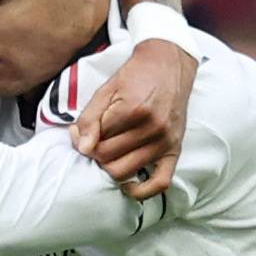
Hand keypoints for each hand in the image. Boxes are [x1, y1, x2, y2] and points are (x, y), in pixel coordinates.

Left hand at [72, 38, 194, 199]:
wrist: (168, 64)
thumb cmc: (135, 76)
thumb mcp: (106, 90)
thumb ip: (90, 119)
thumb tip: (82, 148)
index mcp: (133, 111)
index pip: (97, 143)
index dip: (82, 140)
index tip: (80, 132)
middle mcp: (152, 129)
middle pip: (109, 160)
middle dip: (95, 153)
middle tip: (94, 142)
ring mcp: (165, 141)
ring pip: (126, 171)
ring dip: (110, 166)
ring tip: (108, 152)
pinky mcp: (175, 150)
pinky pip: (160, 182)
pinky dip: (142, 191)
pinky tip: (127, 185)